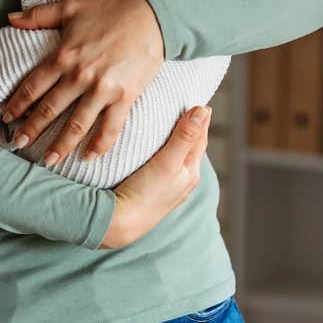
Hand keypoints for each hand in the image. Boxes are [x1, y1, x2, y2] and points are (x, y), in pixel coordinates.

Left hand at [2, 0, 164, 166]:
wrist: (153, 16)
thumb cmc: (111, 10)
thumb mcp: (71, 6)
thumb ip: (39, 15)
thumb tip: (10, 18)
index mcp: (63, 56)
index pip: (34, 86)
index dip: (18, 104)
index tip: (7, 117)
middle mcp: (80, 76)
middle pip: (50, 109)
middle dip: (31, 129)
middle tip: (18, 143)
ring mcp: (103, 89)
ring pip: (76, 124)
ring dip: (60, 145)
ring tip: (48, 160)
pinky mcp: (125, 97)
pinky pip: (110, 128)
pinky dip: (99, 146)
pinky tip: (89, 158)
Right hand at [99, 105, 211, 248]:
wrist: (119, 223)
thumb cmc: (145, 194)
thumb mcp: (168, 162)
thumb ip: (185, 136)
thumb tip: (204, 110)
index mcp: (191, 172)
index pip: (200, 138)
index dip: (200, 118)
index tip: (199, 99)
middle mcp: (183, 180)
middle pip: (190, 146)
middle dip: (191, 126)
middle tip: (188, 105)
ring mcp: (167, 186)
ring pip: (177, 155)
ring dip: (177, 138)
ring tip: (173, 121)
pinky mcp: (151, 189)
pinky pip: (164, 163)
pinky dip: (164, 150)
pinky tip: (154, 147)